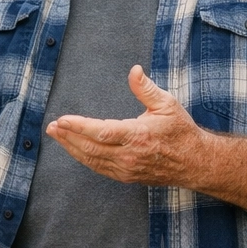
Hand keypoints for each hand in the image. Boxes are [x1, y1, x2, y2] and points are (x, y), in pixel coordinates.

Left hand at [45, 66, 207, 186]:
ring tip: (57, 136)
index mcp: (138, 136)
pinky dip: (84, 158)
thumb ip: (146, 88)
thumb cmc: (181, 131)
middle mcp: (129, 156)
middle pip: (90, 148)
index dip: (79, 127)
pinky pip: (99, 168)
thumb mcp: (167, 105)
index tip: (62, 120)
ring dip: (72, 148)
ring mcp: (127, 169)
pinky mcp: (126, 176)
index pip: (101, 132)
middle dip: (68, 137)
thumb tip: (134, 70)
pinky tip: (75, 149)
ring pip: (92, 160)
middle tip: (51, 127)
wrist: (195, 162)